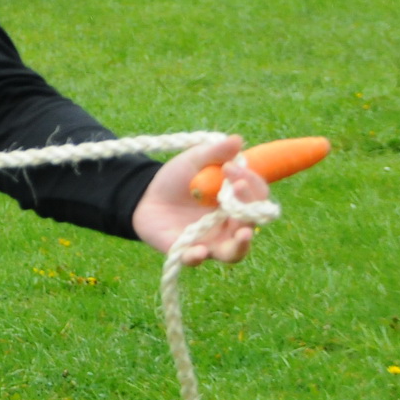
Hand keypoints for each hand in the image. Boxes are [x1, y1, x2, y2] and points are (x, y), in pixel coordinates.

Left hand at [130, 136, 267, 265]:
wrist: (142, 198)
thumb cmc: (174, 180)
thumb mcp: (192, 161)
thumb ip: (214, 153)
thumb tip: (237, 140)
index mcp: (235, 202)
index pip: (258, 196)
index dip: (251, 183)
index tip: (230, 167)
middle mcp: (229, 226)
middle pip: (251, 223)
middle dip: (249, 206)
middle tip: (235, 187)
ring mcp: (210, 242)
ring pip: (235, 252)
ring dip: (241, 244)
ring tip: (243, 233)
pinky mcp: (187, 252)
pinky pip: (197, 260)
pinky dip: (198, 256)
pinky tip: (197, 250)